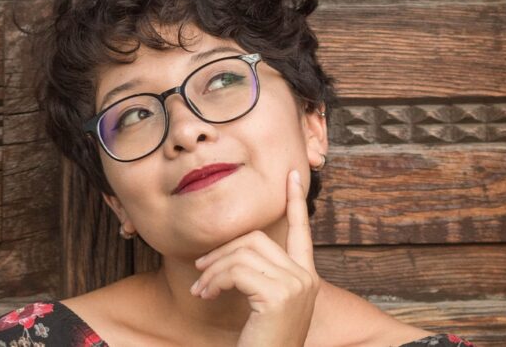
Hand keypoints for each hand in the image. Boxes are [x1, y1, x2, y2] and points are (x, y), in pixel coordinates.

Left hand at [190, 169, 319, 346]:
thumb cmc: (262, 342)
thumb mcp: (263, 304)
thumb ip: (257, 276)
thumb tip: (231, 251)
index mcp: (305, 278)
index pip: (302, 231)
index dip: (296, 202)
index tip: (293, 176)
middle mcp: (306, 278)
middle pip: (256, 238)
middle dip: (222, 250)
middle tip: (199, 270)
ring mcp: (295, 285)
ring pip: (242, 253)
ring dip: (212, 270)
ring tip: (200, 289)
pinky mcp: (278, 295)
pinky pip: (235, 271)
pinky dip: (213, 281)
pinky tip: (205, 296)